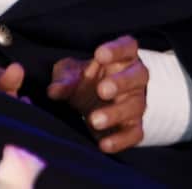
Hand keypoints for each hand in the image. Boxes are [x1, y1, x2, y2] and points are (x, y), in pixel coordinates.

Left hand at [46, 35, 147, 153]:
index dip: (116, 49)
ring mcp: (136, 102)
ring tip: (94, 120)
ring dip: (116, 113)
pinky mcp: (134, 126)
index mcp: (122, 57)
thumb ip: (64, 79)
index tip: (99, 55)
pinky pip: (134, 133)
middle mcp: (135, 77)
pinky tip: (103, 144)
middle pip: (137, 76)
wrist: (91, 103)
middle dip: (121, 82)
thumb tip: (54, 90)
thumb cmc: (84, 80)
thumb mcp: (70, 73)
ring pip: (135, 106)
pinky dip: (120, 140)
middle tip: (102, 90)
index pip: (126, 47)